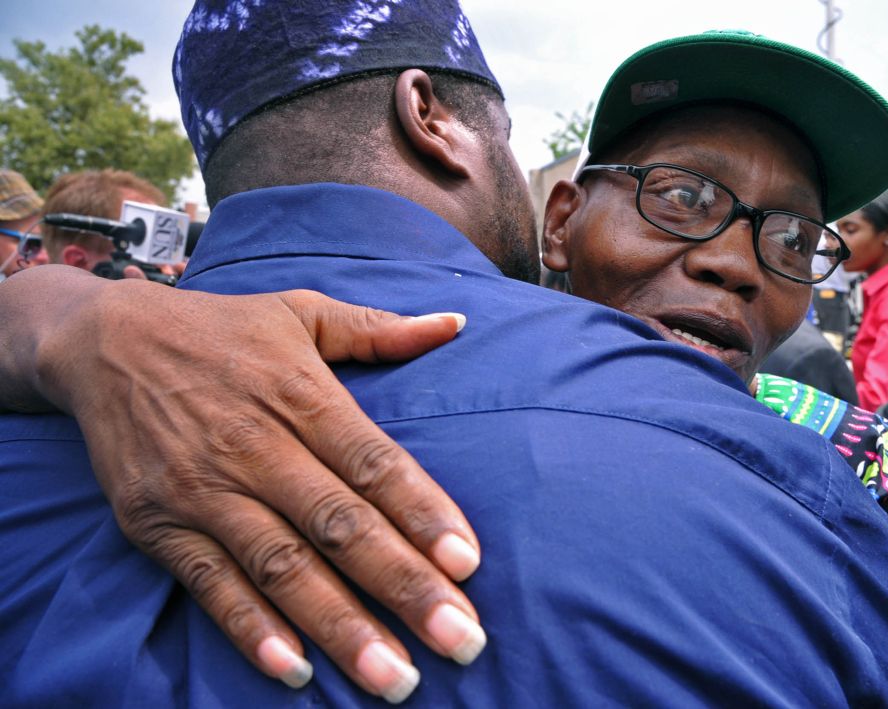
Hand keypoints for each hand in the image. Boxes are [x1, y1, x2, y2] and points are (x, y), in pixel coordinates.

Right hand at [12, 268, 481, 702]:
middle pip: (341, 526)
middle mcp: (257, 446)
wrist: (105, 342)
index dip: (423, 514)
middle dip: (404, 587)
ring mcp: (204, 490)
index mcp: (303, 395)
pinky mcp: (158, 524)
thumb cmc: (222, 330)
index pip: (375, 463)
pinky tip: (297, 670)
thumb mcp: (302, 310)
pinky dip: (251, 629)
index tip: (468, 564)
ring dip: (342, 626)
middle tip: (462, 640)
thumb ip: (380, 328)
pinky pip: (211, 584)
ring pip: (283, 567)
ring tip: (397, 679)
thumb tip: (454, 322)